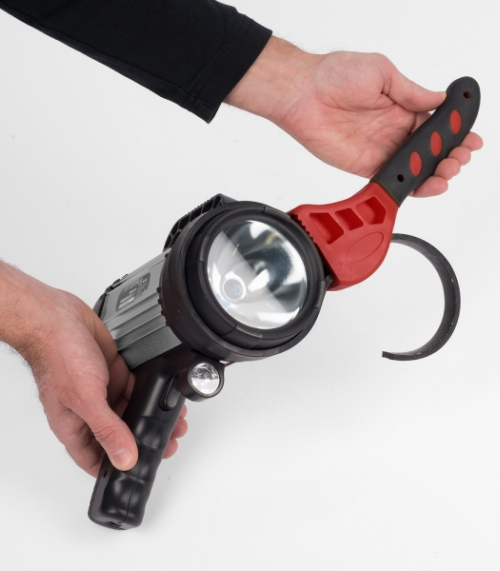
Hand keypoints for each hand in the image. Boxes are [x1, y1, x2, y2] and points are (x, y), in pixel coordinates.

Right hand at [0, 262, 187, 476]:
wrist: (58, 318)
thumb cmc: (58, 357)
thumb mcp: (86, 399)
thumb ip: (108, 430)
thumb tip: (125, 459)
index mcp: (74, 427)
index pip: (95, 460)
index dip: (116, 469)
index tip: (140, 473)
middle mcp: (88, 411)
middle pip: (119, 436)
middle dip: (143, 441)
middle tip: (167, 443)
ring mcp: (101, 391)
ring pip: (130, 411)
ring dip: (150, 417)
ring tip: (174, 421)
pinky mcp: (112, 372)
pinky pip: (134, 388)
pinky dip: (149, 393)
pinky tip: (163, 396)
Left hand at [225, 38, 482, 196]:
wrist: (303, 93)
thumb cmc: (336, 75)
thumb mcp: (383, 73)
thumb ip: (412, 93)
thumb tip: (440, 100)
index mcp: (402, 107)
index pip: (436, 125)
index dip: (455, 133)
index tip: (470, 139)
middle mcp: (393, 130)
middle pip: (429, 150)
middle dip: (450, 156)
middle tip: (459, 157)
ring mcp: (380, 150)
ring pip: (415, 168)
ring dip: (436, 172)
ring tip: (449, 170)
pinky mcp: (365, 166)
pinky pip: (392, 179)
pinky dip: (411, 185)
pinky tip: (427, 184)